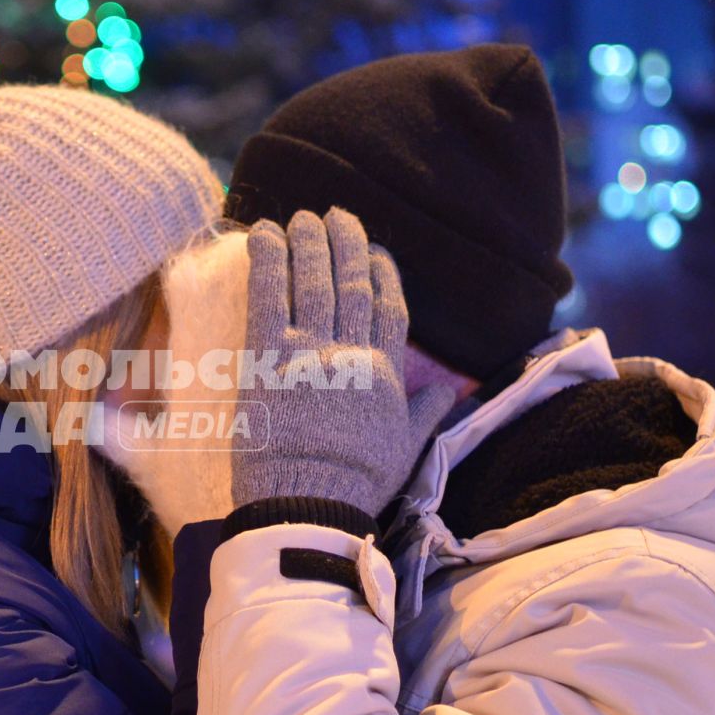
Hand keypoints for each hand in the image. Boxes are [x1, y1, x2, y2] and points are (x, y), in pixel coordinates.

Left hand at [232, 208, 455, 517]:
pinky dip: (266, 259)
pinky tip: (262, 230)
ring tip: (301, 216)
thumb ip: (424, 412)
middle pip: (350, 285)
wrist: (309, 500)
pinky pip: (268, 295)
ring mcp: (309, 350)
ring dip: (308, 243)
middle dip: (345, 245)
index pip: (387, 309)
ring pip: (312, 282)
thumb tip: (451, 390)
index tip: (376, 249)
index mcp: (385, 373)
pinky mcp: (269, 355)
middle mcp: (350, 352)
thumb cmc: (355, 481)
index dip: (382, 275)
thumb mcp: (404, 449)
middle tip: (336, 214)